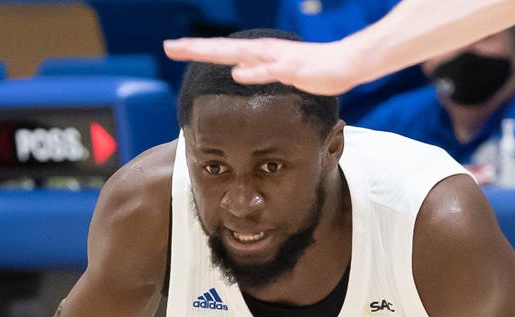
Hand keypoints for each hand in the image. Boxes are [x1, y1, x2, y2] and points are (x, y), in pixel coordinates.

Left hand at [164, 35, 369, 95]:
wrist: (347, 63)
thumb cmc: (314, 69)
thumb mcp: (280, 71)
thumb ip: (259, 71)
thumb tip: (236, 72)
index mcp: (259, 53)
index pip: (223, 51)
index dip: (197, 50)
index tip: (173, 48)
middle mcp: (264, 52)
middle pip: (223, 49)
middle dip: (195, 48)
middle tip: (168, 46)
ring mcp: (278, 59)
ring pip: (241, 55)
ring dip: (215, 53)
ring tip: (191, 51)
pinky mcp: (294, 70)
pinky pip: (272, 71)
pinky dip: (255, 72)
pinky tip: (238, 73)